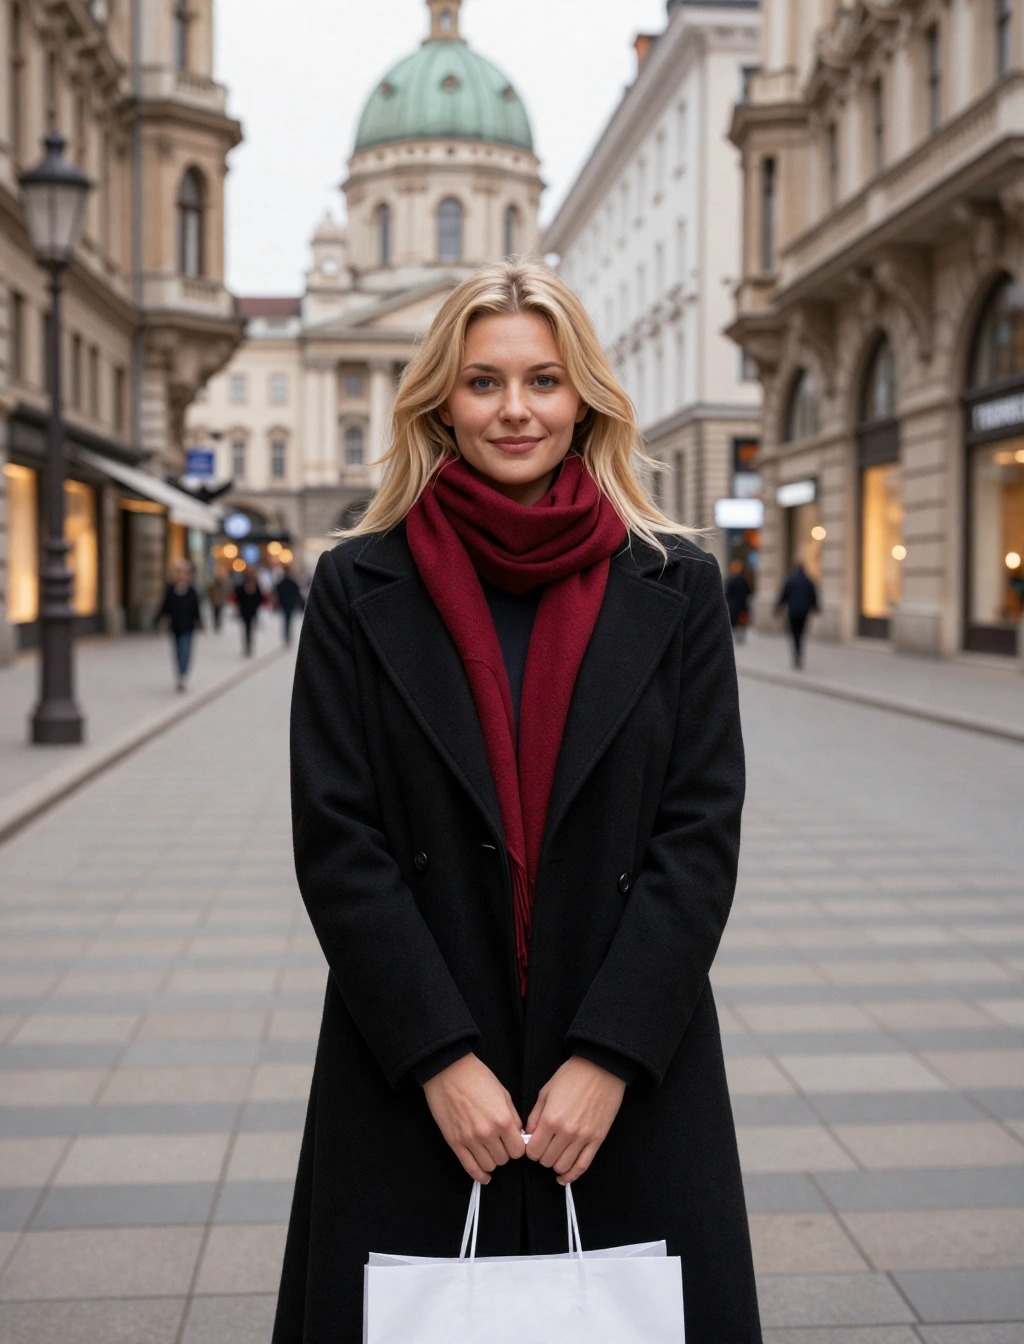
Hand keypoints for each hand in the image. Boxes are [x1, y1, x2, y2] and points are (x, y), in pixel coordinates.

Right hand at [423, 1054, 526, 1183]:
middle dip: (504, 1152)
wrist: (448, 1071)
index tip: (513, 1143)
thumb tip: (518, 1135)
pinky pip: (470, 1167)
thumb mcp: (503, 1093)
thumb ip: (513, 1116)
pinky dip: (479, 1175)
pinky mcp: (455, 1142)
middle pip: (503, 1160)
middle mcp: (487, 1133)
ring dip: (491, 1160)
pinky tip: (484, 1176)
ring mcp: (470, 1139)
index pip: (518, 1151)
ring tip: (489, 1151)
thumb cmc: (477, 1077)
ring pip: (488, 1165)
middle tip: (500, 1143)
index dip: (517, 1147)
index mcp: (503, 1120)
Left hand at [525, 1056, 625, 1185]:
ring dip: (555, 1164)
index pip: (533, 1150)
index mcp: (550, 1119)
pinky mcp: (597, 1140)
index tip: (532, 1144)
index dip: (530, 1150)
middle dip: (542, 1156)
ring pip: (563, 1166)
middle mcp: (566, 1132)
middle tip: (544, 1147)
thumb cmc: (571, 1076)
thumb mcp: (546, 1091)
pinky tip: (564, 1177)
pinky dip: (571, 1175)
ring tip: (555, 1154)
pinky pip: (583, 1166)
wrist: (601, 1068)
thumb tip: (528, 1135)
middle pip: (547, 1160)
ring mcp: (583, 1138)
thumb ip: (535, 1116)